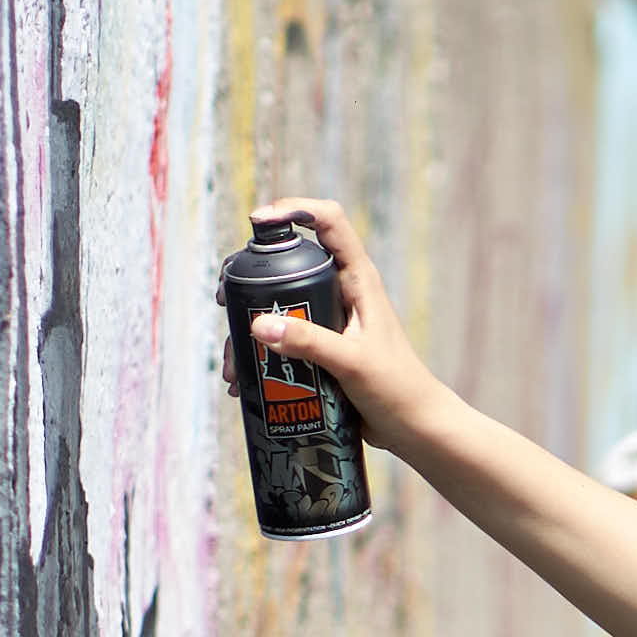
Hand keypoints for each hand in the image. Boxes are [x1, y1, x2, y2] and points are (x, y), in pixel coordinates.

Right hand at [246, 194, 443, 435]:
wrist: (413, 427)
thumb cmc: (397, 388)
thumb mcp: (352, 362)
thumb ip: (309, 342)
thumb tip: (259, 324)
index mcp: (358, 279)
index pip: (329, 223)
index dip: (294, 209)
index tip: (259, 220)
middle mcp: (341, 291)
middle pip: (289, 263)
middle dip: (252, 278)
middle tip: (224, 300)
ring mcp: (329, 319)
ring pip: (278, 305)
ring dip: (249, 327)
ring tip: (232, 364)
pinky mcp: (320, 346)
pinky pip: (282, 338)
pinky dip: (258, 354)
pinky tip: (242, 381)